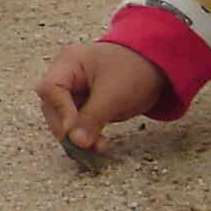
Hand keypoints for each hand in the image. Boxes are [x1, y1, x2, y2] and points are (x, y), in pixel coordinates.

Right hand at [35, 41, 169, 154]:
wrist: (158, 65)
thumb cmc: (135, 70)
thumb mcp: (114, 95)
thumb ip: (92, 118)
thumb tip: (76, 143)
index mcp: (69, 62)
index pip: (51, 89)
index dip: (59, 111)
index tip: (72, 132)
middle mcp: (66, 74)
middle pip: (52, 105)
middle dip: (67, 128)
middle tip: (83, 145)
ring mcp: (75, 89)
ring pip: (64, 117)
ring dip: (77, 135)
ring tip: (96, 147)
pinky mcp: (85, 102)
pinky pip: (78, 121)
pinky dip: (86, 134)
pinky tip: (99, 144)